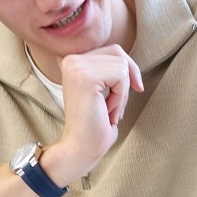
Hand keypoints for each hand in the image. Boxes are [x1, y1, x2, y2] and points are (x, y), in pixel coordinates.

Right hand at [42, 46, 143, 181]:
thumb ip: (105, 68)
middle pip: (119, 53)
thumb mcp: (103, 88)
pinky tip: (106, 110)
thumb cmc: (95, 122)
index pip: (113, 50)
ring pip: (122, 66)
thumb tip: (123, 56)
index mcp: (71, 60)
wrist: (82, 146)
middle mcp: (70, 59)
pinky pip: (121, 76)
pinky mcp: (86, 77)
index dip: (126, 71)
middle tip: (114, 105)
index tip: (124, 94)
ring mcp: (76, 67)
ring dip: (122, 92)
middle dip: (126, 80)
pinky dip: (121, 97)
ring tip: (108, 109)